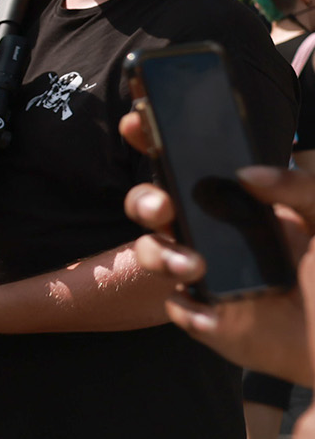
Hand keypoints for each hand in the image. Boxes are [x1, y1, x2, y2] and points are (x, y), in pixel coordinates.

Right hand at [123, 157, 314, 385]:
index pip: (184, 166)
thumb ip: (299, 186)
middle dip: (142, 200)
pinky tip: (208, 312)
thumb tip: (246, 174)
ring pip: (152, 253)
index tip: (139, 121)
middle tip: (162, 206)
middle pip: (151, 206)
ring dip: (158, 254)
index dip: (152, 141)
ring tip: (191, 266)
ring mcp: (202, 274)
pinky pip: (179, 308)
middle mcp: (210, 234)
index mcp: (233, 204)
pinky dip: (187, 309)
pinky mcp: (206, 317)